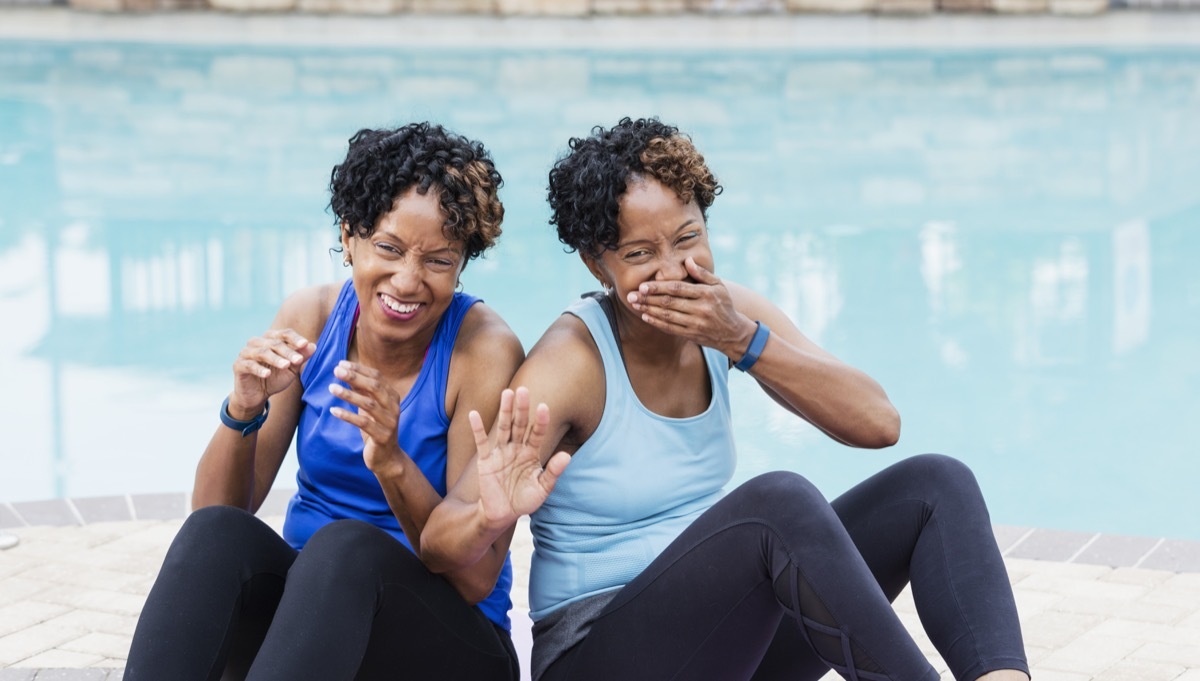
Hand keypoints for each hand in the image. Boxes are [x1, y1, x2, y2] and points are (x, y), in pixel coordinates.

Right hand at [230, 329, 314, 417]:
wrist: (257, 395)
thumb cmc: (275, 377)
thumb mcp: (291, 369)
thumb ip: (301, 357)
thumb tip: (313, 346)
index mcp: (271, 339)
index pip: (284, 334)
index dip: (295, 338)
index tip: (305, 344)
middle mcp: (257, 342)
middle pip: (274, 343)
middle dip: (288, 351)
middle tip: (299, 360)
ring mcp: (246, 353)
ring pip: (262, 353)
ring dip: (275, 359)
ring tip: (286, 365)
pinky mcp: (238, 365)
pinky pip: (249, 365)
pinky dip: (258, 369)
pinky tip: (267, 374)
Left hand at [328, 361, 408, 474]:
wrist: (386, 457)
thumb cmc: (376, 428)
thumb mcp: (369, 407)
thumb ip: (362, 391)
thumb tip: (345, 372)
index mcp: (392, 396)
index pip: (377, 377)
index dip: (359, 369)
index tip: (341, 364)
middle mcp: (394, 407)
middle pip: (374, 387)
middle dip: (355, 377)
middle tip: (336, 370)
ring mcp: (390, 422)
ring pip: (369, 404)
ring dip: (348, 395)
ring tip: (331, 388)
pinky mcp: (382, 436)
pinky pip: (364, 423)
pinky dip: (347, 416)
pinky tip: (333, 411)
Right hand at [472, 387, 569, 528]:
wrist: (502, 514)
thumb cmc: (524, 500)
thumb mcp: (542, 488)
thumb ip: (553, 472)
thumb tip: (566, 456)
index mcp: (532, 453)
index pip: (537, 433)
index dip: (540, 421)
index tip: (544, 407)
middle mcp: (516, 448)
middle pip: (520, 424)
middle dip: (522, 408)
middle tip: (523, 389)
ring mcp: (501, 452)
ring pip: (503, 428)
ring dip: (505, 411)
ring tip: (507, 393)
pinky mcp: (486, 461)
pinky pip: (481, 442)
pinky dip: (477, 429)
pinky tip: (474, 414)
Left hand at [627, 257, 755, 357]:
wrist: (733, 332)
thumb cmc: (723, 304)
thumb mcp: (718, 285)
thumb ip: (702, 273)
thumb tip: (687, 260)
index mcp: (706, 293)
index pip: (677, 288)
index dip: (658, 287)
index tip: (642, 286)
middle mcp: (701, 309)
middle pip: (669, 302)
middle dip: (648, 299)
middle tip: (631, 296)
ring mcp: (696, 323)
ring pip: (668, 316)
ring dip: (649, 310)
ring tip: (634, 305)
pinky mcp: (692, 335)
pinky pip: (670, 328)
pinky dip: (656, 322)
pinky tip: (645, 316)